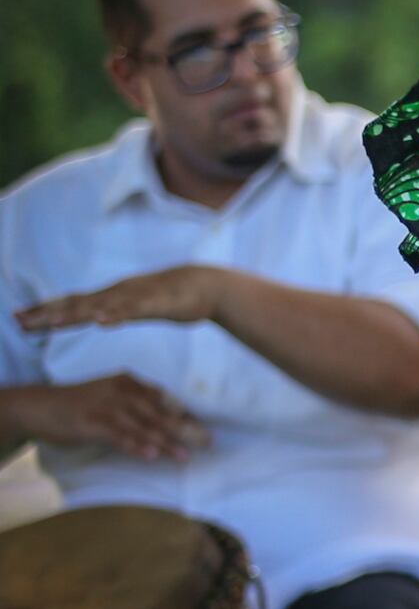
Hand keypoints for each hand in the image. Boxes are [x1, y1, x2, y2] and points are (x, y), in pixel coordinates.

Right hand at [4, 375, 208, 459]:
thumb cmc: (80, 404)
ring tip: (184, 456)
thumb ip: (139, 404)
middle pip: (158, 413)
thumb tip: (172, 417)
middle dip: (184, 428)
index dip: (185, 415)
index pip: (163, 400)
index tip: (204, 428)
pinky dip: (136, 445)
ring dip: (165, 442)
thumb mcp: (113, 396)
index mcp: (129, 382)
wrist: (39, 406)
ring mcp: (106, 407)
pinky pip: (118, 436)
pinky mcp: (91, 423)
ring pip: (142, 426)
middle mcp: (121, 391)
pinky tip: (151, 455)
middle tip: (207, 442)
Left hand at [15, 266, 228, 332]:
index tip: (18, 318)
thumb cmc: (175, 298)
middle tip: (17, 322)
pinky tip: (102, 322)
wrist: (209, 286)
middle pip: (76, 304)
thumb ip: (118, 310)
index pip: (71, 303)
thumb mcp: (139, 305)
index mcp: (112, 296)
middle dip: (46, 314)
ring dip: (74, 315)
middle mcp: (117, 294)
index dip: (44, 310)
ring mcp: (136, 297)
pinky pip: (134, 311)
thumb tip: (98, 317)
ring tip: (50, 323)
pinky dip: (116, 315)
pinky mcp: (157, 303)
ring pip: (100, 307)